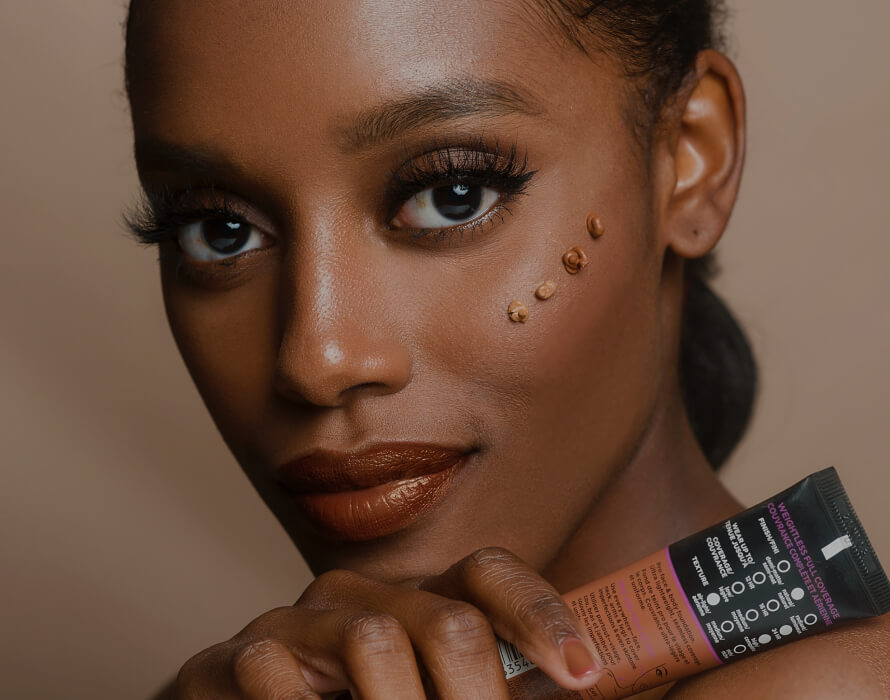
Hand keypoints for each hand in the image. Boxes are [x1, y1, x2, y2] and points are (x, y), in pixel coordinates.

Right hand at [171, 547, 601, 698]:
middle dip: (480, 694)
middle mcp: (364, 599)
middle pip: (447, 619)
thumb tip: (586, 687)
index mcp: (417, 605)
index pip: (489, 576)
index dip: (540, 615)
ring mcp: (299, 623)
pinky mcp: (235, 657)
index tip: (582, 674)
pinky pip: (277, 675)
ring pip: (374, 641)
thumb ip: (496, 693)